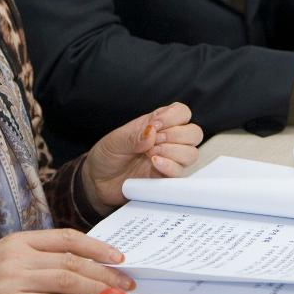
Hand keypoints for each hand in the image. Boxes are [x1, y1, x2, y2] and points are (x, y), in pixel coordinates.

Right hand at [0, 229, 133, 293]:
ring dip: (94, 288)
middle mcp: (19, 255)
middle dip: (103, 271)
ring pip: (64, 280)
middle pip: (70, 260)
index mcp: (21, 239)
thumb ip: (40, 255)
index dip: (96, 246)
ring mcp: (14, 278)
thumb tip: (81, 263)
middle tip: (126, 281)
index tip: (117, 256)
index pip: (66, 237)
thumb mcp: (9, 254)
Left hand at [82, 102, 202, 212]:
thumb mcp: (115, 140)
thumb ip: (134, 135)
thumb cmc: (107, 156)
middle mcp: (167, 141)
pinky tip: (154, 163)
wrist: (98, 181)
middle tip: (154, 141)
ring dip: (173, 152)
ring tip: (151, 154)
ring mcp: (169, 160)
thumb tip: (152, 132)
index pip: (182, 112)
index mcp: (157, 124)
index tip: (155, 125)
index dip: (174, 117)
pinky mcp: (166, 178)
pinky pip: (181, 173)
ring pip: (192, 153)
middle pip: (194, 133)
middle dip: (175, 135)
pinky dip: (169, 166)